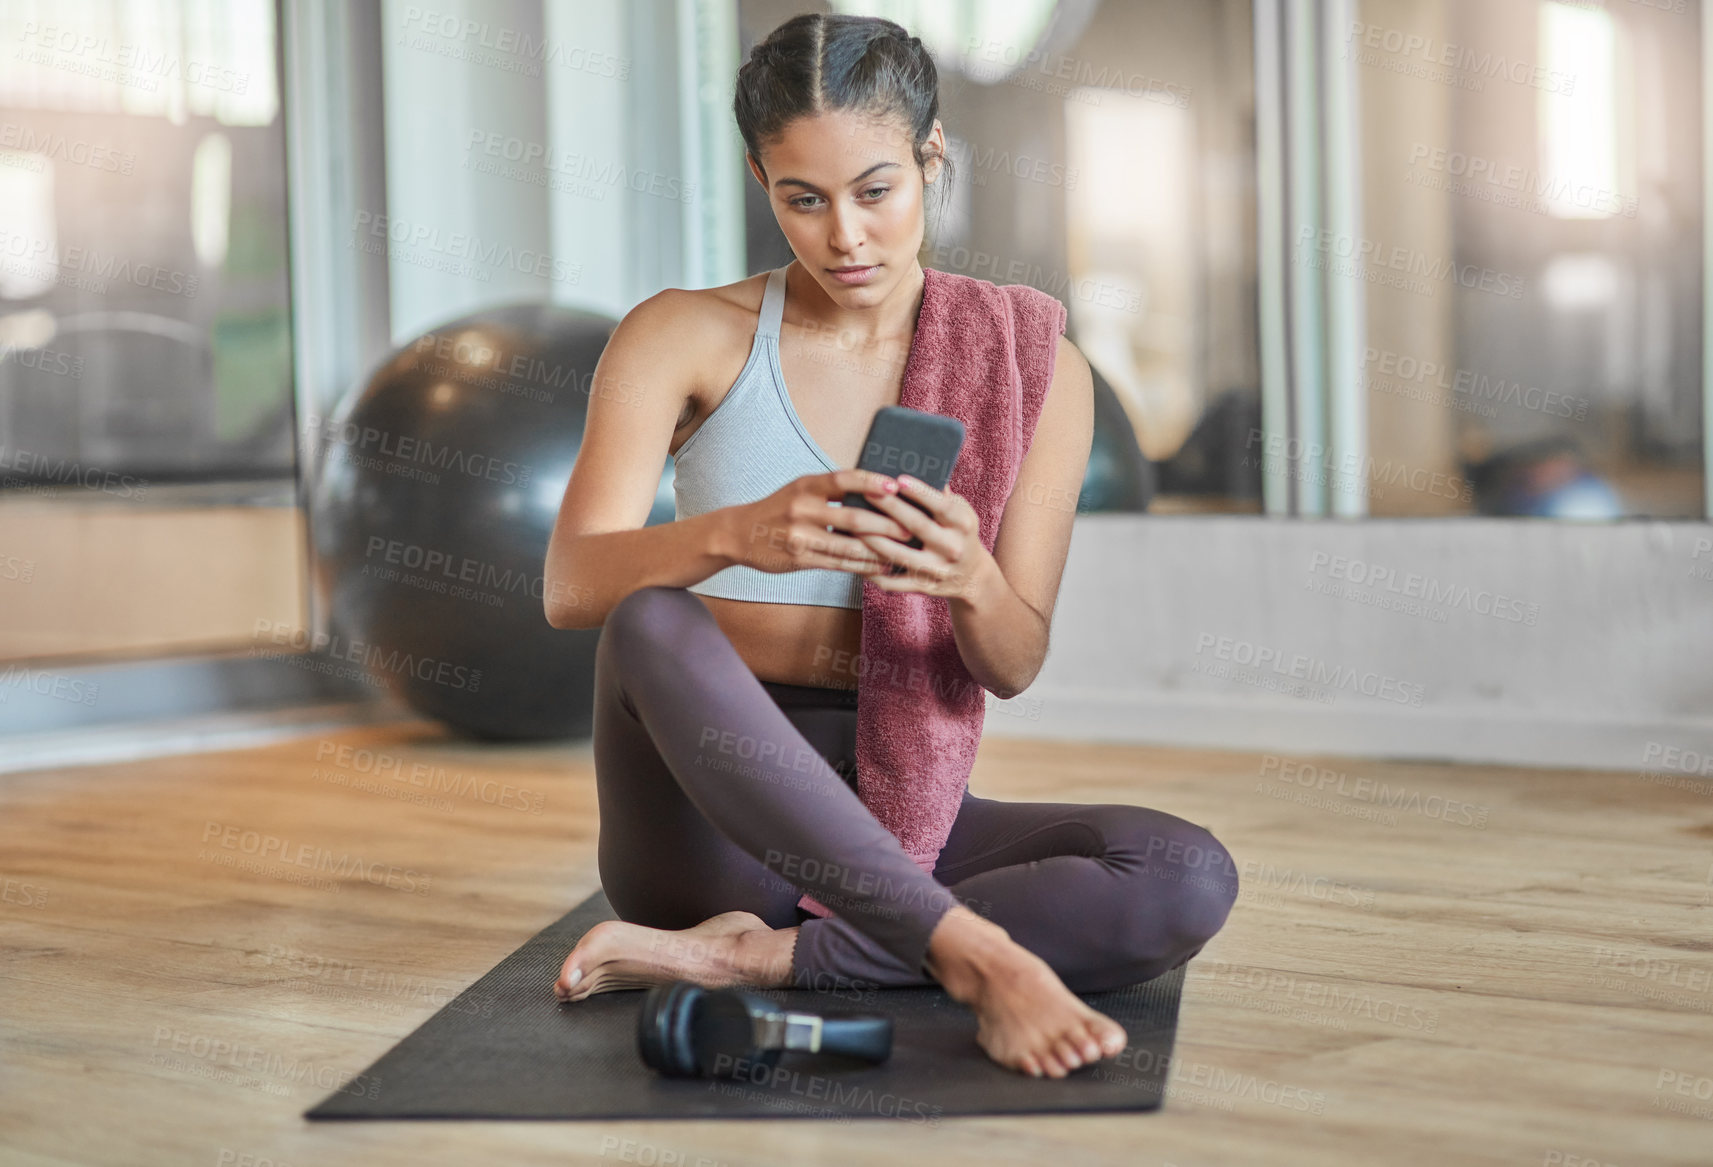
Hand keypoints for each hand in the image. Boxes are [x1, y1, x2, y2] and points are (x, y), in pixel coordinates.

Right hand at [729, 469, 912, 574]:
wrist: (739, 533)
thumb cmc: (778, 509)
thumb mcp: (800, 489)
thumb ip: (832, 490)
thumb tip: (876, 489)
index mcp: (806, 485)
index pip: (844, 478)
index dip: (871, 481)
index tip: (896, 484)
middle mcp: (803, 508)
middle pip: (853, 516)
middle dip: (887, 523)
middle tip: (912, 527)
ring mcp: (801, 536)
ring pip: (849, 545)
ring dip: (880, 550)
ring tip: (903, 551)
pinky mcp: (800, 559)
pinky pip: (838, 563)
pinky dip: (862, 565)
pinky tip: (880, 566)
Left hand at [855, 474, 986, 599]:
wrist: (973, 576)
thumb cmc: (960, 533)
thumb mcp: (961, 511)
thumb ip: (940, 494)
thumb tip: (918, 466)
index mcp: (962, 524)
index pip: (941, 506)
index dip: (920, 493)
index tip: (898, 480)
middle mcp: (952, 548)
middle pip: (917, 526)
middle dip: (890, 508)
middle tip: (866, 491)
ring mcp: (937, 570)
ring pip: (899, 555)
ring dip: (873, 539)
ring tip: (852, 524)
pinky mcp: (924, 587)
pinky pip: (893, 581)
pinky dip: (872, 570)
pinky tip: (855, 556)